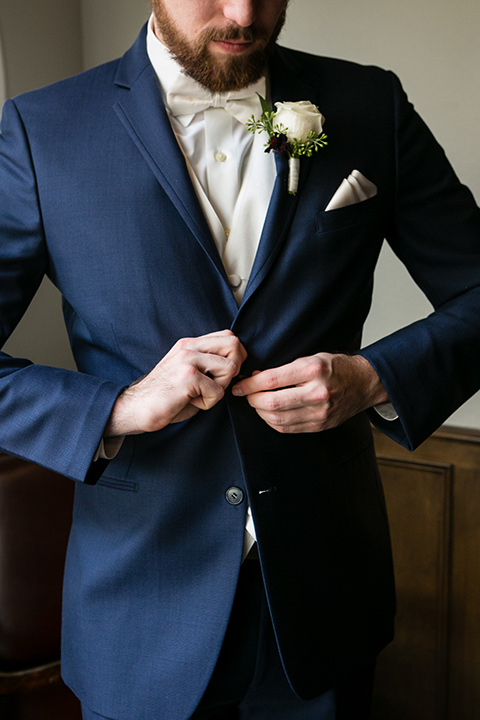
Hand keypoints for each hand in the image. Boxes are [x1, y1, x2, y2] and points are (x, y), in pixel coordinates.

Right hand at [106, 330, 246, 436]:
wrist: (137, 408)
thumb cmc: (166, 395)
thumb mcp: (189, 372)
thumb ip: (208, 363)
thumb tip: (238, 365)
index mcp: (190, 344)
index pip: (228, 337)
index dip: (235, 357)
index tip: (222, 375)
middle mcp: (189, 347)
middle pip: (234, 345)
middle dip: (233, 369)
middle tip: (215, 384)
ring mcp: (188, 360)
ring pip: (230, 367)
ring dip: (221, 387)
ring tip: (200, 394)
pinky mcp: (188, 376)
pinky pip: (218, 391)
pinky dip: (208, 402)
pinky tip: (190, 401)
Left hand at [232, 353, 388, 433]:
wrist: (364, 383)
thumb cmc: (336, 367)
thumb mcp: (312, 357)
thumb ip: (285, 368)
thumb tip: (256, 377)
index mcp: (313, 370)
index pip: (271, 380)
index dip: (249, 384)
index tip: (239, 385)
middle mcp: (316, 393)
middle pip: (271, 403)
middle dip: (252, 399)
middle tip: (246, 393)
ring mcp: (319, 413)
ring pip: (277, 419)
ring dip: (260, 412)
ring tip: (256, 402)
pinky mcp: (320, 425)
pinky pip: (288, 428)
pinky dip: (273, 422)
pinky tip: (269, 413)